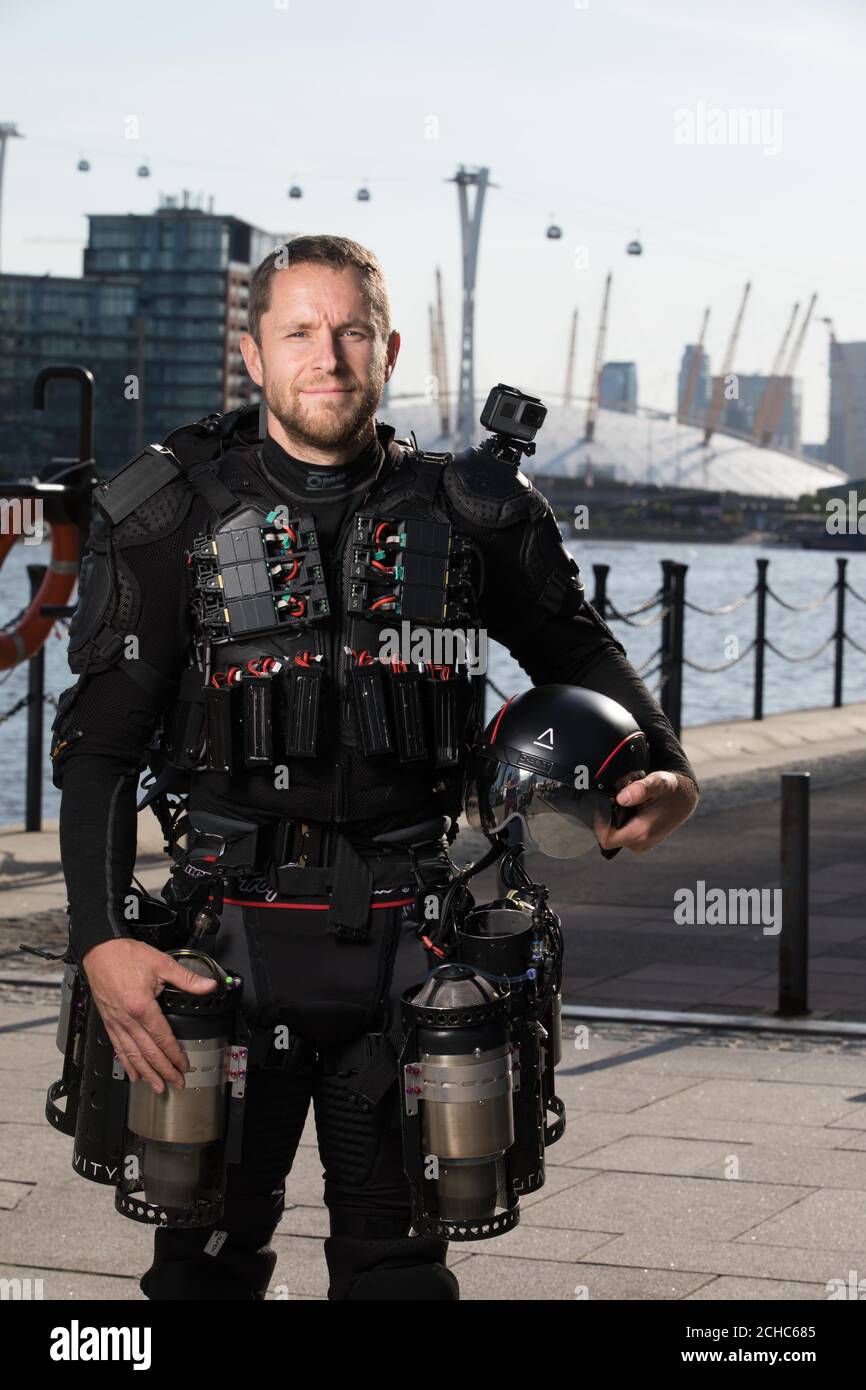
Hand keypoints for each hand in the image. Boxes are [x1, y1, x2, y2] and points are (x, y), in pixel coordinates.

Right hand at [82, 938, 216, 1094]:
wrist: (99, 950)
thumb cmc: (125, 955)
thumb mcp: (161, 963)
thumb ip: (186, 978)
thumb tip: (208, 985)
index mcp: (142, 1006)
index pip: (162, 1038)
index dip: (174, 1054)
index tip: (184, 1065)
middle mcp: (127, 1019)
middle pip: (148, 1052)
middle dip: (163, 1071)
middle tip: (175, 1083)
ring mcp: (116, 1022)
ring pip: (132, 1055)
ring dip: (145, 1073)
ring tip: (156, 1086)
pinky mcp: (108, 1021)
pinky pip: (118, 1047)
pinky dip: (126, 1063)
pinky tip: (132, 1073)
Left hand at [597, 771, 698, 854]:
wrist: (684, 799)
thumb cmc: (670, 790)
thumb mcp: (658, 782)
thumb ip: (641, 789)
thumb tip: (622, 798)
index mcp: (642, 832)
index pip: (606, 838)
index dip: (599, 823)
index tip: (601, 804)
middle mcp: (640, 843)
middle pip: (607, 836)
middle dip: (607, 818)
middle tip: (615, 797)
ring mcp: (640, 844)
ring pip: (613, 834)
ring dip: (614, 818)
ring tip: (626, 801)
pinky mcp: (639, 842)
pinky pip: (620, 833)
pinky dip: (620, 821)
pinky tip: (629, 807)